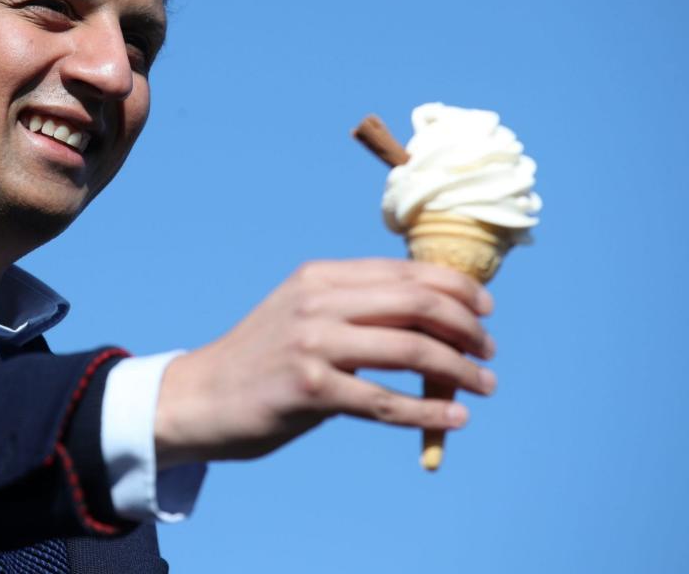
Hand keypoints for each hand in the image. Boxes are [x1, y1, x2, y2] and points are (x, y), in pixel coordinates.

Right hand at [154, 259, 496, 467]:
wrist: (200, 396)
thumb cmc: (263, 359)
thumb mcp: (303, 312)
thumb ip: (355, 306)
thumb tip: (432, 314)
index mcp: (320, 276)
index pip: (405, 271)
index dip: (457, 288)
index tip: (485, 311)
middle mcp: (317, 301)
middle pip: (417, 303)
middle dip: (466, 327)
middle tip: (488, 351)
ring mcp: (312, 344)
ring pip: (411, 350)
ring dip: (459, 370)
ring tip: (483, 385)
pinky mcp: (309, 389)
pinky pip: (386, 400)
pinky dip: (428, 411)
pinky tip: (454, 418)